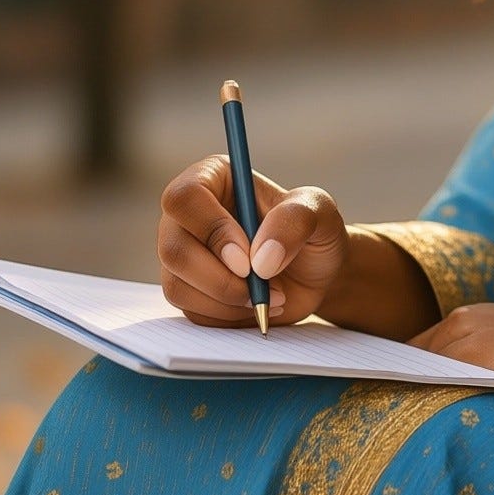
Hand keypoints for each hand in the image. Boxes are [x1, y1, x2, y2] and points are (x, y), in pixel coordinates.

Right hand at [157, 155, 347, 328]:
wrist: (316, 270)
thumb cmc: (314, 230)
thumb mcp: (320, 213)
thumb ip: (295, 221)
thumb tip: (260, 258)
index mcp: (214, 178)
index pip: (184, 198)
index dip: (212, 231)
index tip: (248, 260)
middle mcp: (188, 215)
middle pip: (173, 249)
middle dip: (219, 278)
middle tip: (259, 287)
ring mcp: (184, 254)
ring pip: (177, 285)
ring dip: (226, 300)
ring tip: (269, 295)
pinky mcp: (188, 289)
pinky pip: (191, 312)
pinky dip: (227, 316)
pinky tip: (258, 306)